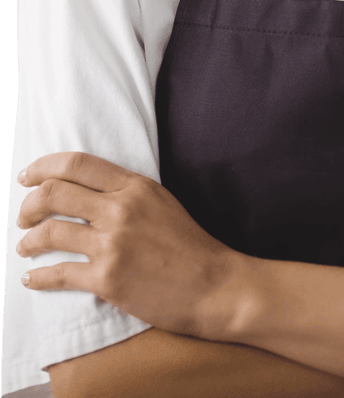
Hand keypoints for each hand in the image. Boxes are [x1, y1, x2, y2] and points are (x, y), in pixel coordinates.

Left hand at [15, 152, 240, 339]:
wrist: (214, 285)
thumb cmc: (190, 246)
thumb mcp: (162, 203)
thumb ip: (127, 193)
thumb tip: (87, 193)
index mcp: (135, 186)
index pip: (77, 163)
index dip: (43, 166)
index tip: (27, 175)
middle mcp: (121, 209)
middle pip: (54, 193)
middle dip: (28, 205)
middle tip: (23, 217)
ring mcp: (113, 244)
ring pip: (50, 232)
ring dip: (28, 240)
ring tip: (25, 247)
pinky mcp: (108, 279)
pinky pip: (58, 274)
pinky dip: (37, 277)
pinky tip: (32, 279)